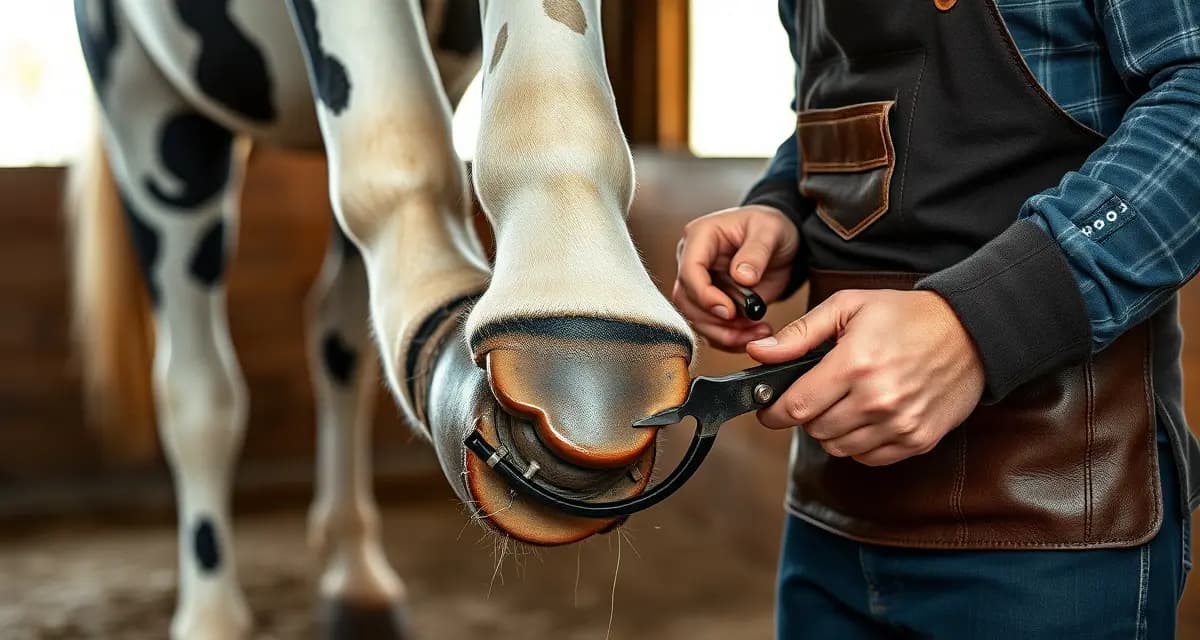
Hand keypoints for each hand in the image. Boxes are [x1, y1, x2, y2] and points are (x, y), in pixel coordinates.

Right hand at [672, 205, 799, 350]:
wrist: (779, 243)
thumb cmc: (770, 227)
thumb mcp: (771, 231)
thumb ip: (756, 252)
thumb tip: (742, 276)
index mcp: (700, 237)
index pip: (689, 271)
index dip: (705, 295)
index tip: (730, 311)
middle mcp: (692, 261)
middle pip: (687, 300)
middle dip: (715, 321)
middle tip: (748, 326)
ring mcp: (699, 283)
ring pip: (695, 319)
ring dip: (724, 334)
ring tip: (757, 331)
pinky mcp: (710, 302)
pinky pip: (710, 328)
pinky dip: (730, 338)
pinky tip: (753, 334)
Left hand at [747, 289, 984, 465]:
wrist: (971, 332)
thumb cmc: (906, 316)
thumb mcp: (848, 308)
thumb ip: (798, 334)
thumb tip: (758, 352)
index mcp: (854, 364)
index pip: (795, 407)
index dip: (772, 411)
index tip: (768, 408)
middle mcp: (877, 400)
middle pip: (814, 430)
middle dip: (805, 415)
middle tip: (815, 394)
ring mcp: (900, 424)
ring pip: (839, 448)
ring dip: (831, 430)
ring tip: (842, 402)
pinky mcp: (918, 440)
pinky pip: (869, 458)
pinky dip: (858, 443)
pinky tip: (865, 417)